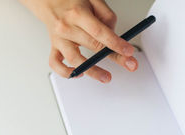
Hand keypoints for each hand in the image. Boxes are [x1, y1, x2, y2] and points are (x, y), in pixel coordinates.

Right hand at [20, 0, 137, 81]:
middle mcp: (67, 27)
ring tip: (105, 77)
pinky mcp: (54, 47)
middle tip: (130, 64)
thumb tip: (115, 35)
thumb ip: (106, 16)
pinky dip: (65, 72)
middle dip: (114, 57)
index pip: (99, 32)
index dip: (115, 43)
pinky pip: (55, 63)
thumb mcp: (93, 0)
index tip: (128, 51)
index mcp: (78, 13)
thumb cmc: (72, 0)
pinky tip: (78, 74)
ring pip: (74, 59)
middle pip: (92, 46)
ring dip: (92, 71)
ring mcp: (59, 39)